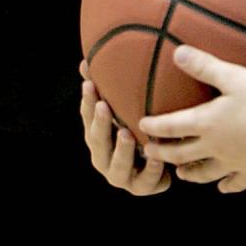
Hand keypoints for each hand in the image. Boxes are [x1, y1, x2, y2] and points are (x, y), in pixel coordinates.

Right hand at [79, 62, 170, 195]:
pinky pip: (146, 182)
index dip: (87, 102)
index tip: (90, 84)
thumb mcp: (125, 107)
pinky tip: (156, 159)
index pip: (88, 117)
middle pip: (97, 141)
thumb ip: (110, 86)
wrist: (158, 166)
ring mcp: (122, 175)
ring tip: (126, 135)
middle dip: (100, 124)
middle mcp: (104, 157)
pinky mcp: (142, 187)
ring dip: (121, 151)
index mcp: (97, 136)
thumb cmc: (137, 129)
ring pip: (117, 166)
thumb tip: (90, 58)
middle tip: (104, 106)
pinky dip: (150, 171)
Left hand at [138, 47, 245, 193]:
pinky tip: (223, 188)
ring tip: (181, 173)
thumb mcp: (231, 76)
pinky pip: (236, 183)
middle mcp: (215, 147)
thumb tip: (177, 52)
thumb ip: (204, 65)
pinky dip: (227, 186)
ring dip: (190, 173)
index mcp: (207, 123)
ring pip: (205, 173)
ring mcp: (233, 163)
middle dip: (164, 153)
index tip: (141, 127)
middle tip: (151, 152)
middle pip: (183, 154)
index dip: (155, 126)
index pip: (173, 127)